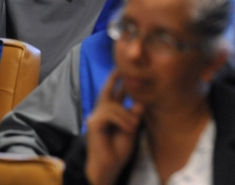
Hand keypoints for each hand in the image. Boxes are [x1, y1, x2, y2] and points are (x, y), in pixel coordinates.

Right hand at [84, 70, 143, 184]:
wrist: (110, 166)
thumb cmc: (119, 149)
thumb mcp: (131, 128)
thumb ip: (134, 114)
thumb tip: (141, 100)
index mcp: (110, 111)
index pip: (113, 92)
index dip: (118, 80)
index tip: (126, 69)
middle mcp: (101, 111)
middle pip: (107, 90)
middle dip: (114, 78)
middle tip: (123, 69)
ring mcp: (95, 116)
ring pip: (112, 104)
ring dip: (126, 114)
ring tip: (134, 126)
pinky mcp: (94, 123)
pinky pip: (109, 114)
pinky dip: (121, 120)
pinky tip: (128, 128)